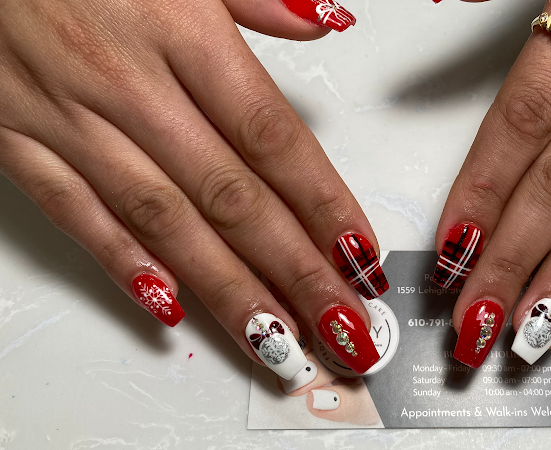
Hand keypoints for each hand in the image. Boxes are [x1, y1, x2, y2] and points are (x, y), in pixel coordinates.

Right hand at [0, 0, 386, 378]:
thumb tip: (321, 21)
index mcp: (182, 30)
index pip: (272, 138)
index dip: (322, 205)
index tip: (358, 257)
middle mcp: (130, 84)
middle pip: (231, 197)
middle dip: (294, 271)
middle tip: (339, 324)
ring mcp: (70, 118)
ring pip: (163, 221)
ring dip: (227, 288)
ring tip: (277, 338)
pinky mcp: (17, 138)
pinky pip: (76, 214)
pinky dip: (125, 264)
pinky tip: (172, 308)